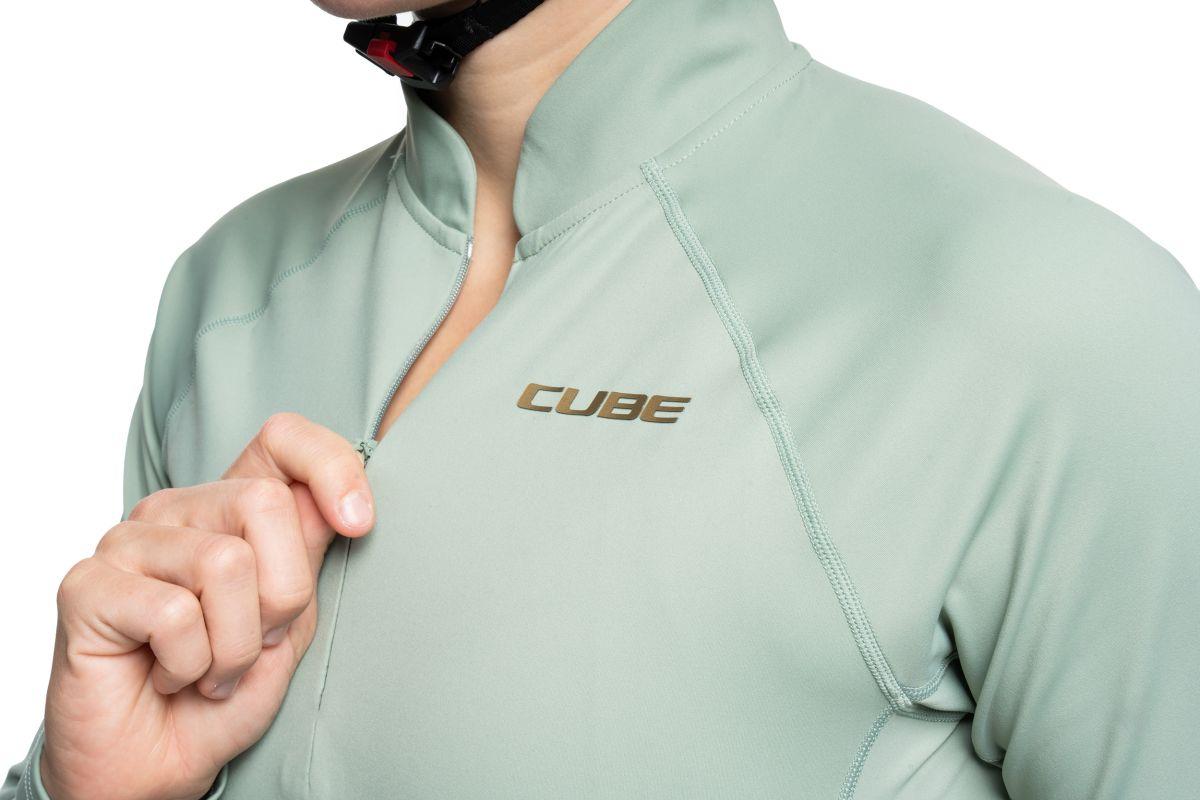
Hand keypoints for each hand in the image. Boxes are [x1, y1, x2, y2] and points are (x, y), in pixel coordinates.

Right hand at [39, 413, 374, 799]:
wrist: (160, 766)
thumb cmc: (225, 692)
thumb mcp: (291, 620)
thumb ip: (308, 554)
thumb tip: (341, 502)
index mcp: (230, 508)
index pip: (283, 438)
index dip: (332, 468)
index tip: (360, 525)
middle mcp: (177, 512)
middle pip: (266, 503)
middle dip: (284, 594)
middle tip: (257, 641)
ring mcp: (127, 542)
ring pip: (225, 563)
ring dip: (236, 645)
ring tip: (211, 669)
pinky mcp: (86, 584)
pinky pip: (174, 613)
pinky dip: (191, 664)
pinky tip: (168, 676)